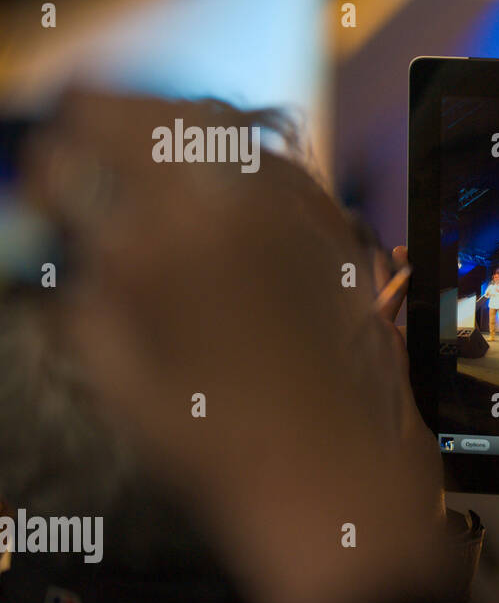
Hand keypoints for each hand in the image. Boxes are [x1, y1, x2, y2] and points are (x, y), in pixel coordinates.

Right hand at [24, 91, 447, 602]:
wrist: (338, 488)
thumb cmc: (220, 452)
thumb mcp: (121, 380)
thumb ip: (90, 294)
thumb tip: (82, 243)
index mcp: (159, 246)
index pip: (86, 153)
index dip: (58, 157)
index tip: (51, 169)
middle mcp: (232, 213)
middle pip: (159, 119)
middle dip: (113, 115)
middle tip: (90, 124)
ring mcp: (298, 219)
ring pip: (227, 128)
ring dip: (178, 122)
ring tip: (151, 136)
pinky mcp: (342, 235)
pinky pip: (287, 165)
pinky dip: (245, 151)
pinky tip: (227, 172)